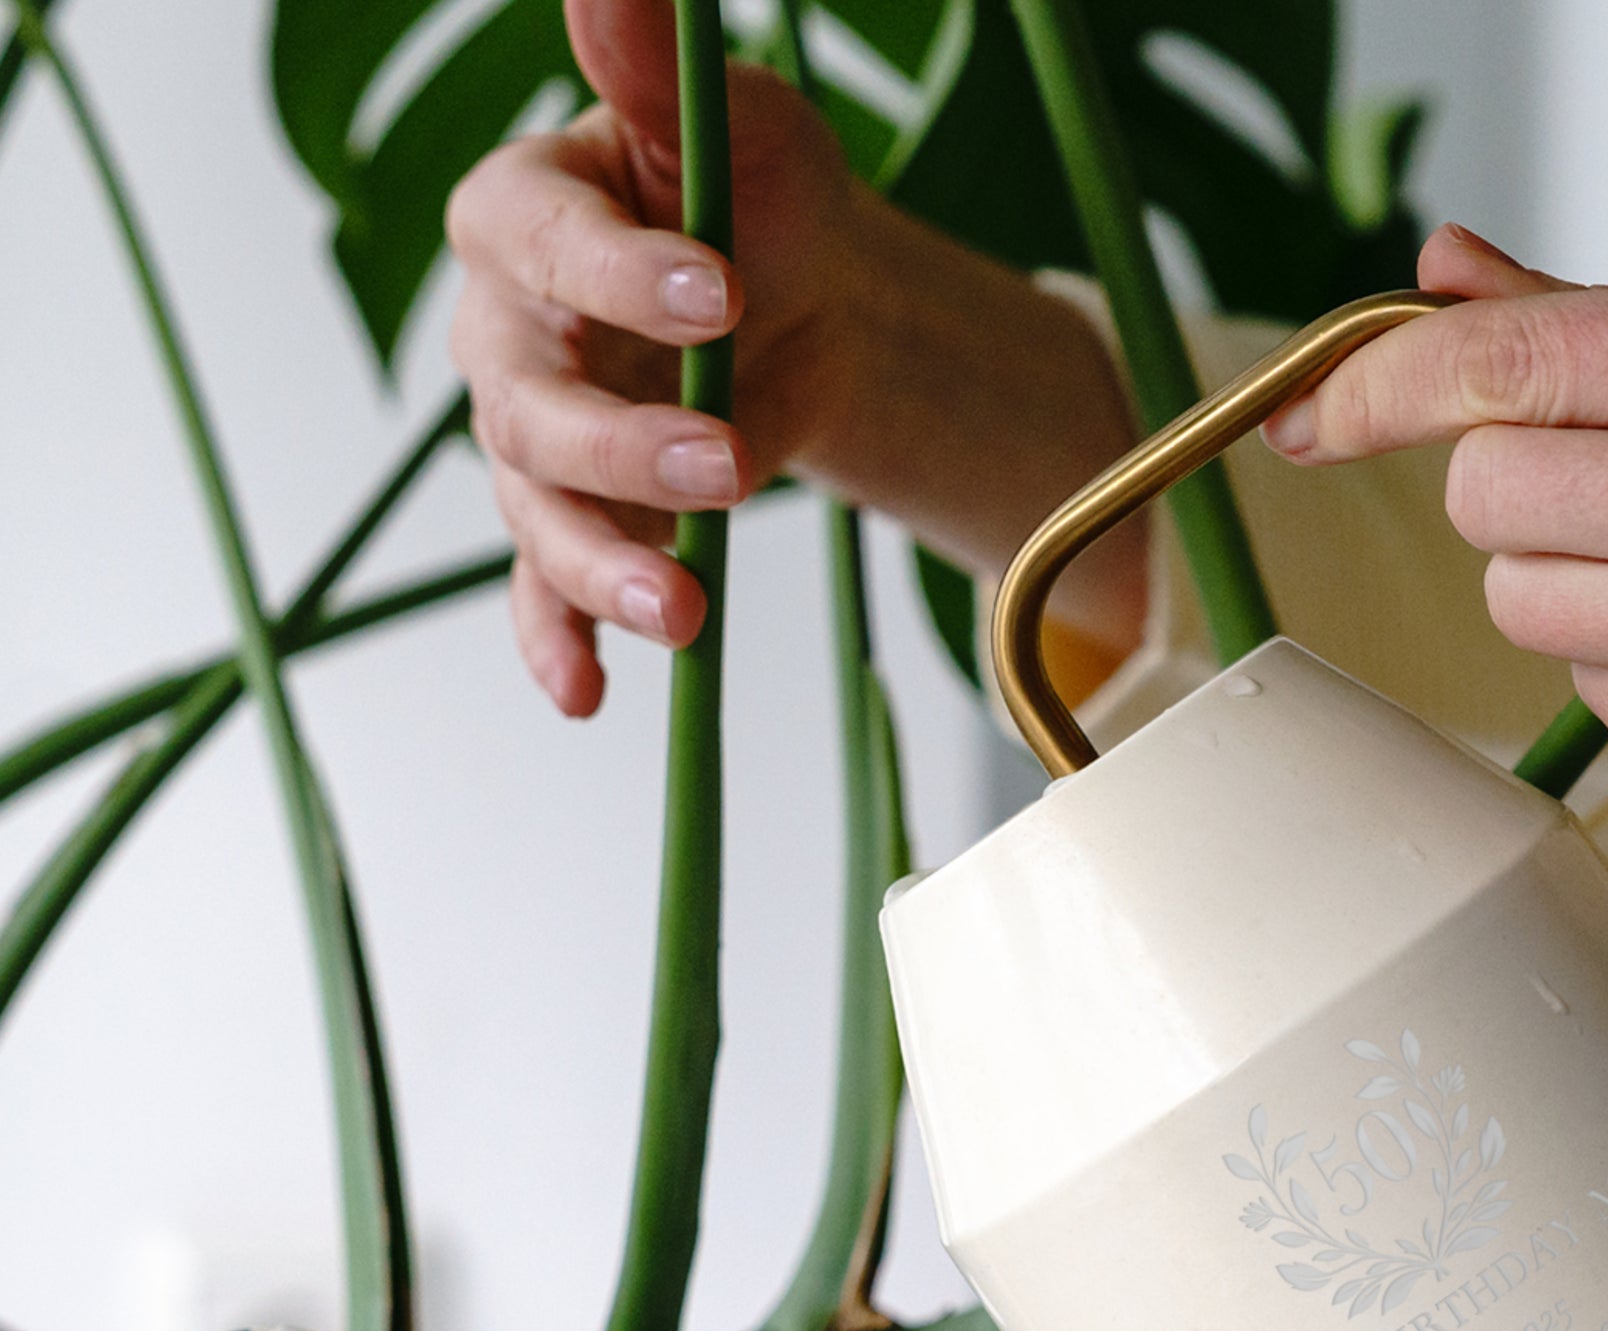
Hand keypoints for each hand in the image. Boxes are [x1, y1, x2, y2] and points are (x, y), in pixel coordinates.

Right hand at [448, 1, 856, 714]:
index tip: (719, 288)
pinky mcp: (579, 517)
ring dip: (603, 565)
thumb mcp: (732, 124)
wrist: (808, 309)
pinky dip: (561, 640)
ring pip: (538, 510)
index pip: (545, 248)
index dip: (622, 274)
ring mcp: (535, 437)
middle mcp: (508, 331)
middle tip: (724, 469)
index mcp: (527, 217)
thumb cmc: (763, 203)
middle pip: (526, 406)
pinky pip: (546, 587)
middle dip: (623, 446)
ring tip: (687, 609)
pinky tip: (588, 694)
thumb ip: (656, 68)